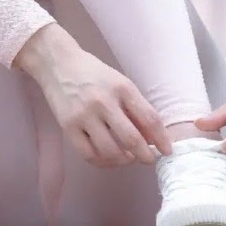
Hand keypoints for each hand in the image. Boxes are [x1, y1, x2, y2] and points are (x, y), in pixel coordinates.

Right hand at [21, 32, 171, 168]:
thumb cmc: (93, 73)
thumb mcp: (120, 83)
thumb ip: (136, 108)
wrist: (58, 64)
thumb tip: (152, 138)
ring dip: (124, 160)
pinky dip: (102, 162)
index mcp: (122, 88)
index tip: (167, 150)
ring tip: (128, 158)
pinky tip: (108, 158)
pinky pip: (88, 154)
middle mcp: (104, 101)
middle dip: (145, 156)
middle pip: (131, 139)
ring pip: (110, 151)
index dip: (161, 139)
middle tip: (148, 159)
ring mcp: (84, 115)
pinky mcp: (68, 126)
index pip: (149, 118)